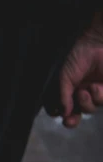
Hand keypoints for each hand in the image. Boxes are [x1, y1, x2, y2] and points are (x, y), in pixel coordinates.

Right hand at [54, 12, 102, 127]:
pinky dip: (99, 96)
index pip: (63, 110)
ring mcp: (95, 92)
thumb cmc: (76, 57)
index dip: (64, 116)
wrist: (96, 44)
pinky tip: (97, 86)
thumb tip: (64, 113)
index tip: (64, 117)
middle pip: (78, 113)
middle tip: (73, 114)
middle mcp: (80, 94)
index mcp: (67, 91)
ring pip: (91, 108)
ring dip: (88, 102)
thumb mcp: (64, 77)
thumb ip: (62, 96)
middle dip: (75, 116)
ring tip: (89, 88)